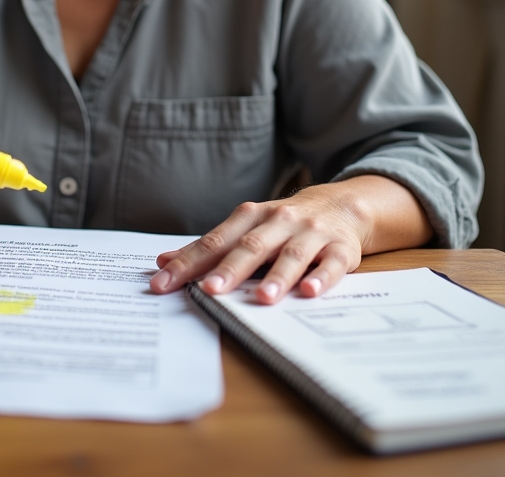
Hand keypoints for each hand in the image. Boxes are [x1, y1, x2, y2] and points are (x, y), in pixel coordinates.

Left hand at [148, 176, 431, 304]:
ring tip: (261, 298)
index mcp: (251, 217)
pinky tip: (309, 293)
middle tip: (209, 290)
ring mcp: (311, 234)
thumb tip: (163, 262)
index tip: (162, 282)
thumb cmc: (282, 225)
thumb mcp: (246, 229)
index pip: (214, 242)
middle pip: (251, 246)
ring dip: (277, 276)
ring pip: (292, 254)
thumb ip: (209, 248)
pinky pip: (331, 264)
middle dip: (229, 269)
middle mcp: (279, 221)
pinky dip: (321, 278)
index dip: (188, 262)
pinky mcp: (340, 249)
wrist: (342, 205)